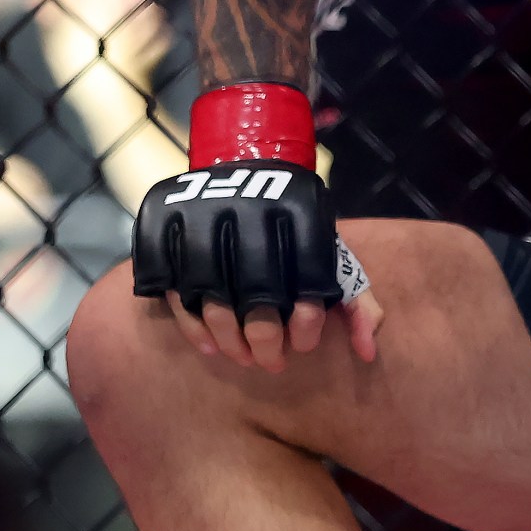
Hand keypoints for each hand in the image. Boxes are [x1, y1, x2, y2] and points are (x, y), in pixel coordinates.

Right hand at [131, 159, 378, 370]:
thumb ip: (359, 303)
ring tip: (243, 358)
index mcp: (301, 211)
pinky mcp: (163, 226)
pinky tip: (211, 347)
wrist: (244, 168)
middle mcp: (250, 208)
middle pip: (257, 291)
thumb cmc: (297, 232)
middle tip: (270, 363)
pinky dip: (191, 325)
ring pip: (211, 293)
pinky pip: (172, 286)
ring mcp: (201, 214)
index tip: (302, 346)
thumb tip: (368, 353)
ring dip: (228, 338)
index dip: (306, 323)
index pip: (308, 278)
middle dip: (264, 340)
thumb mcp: (335, 256)